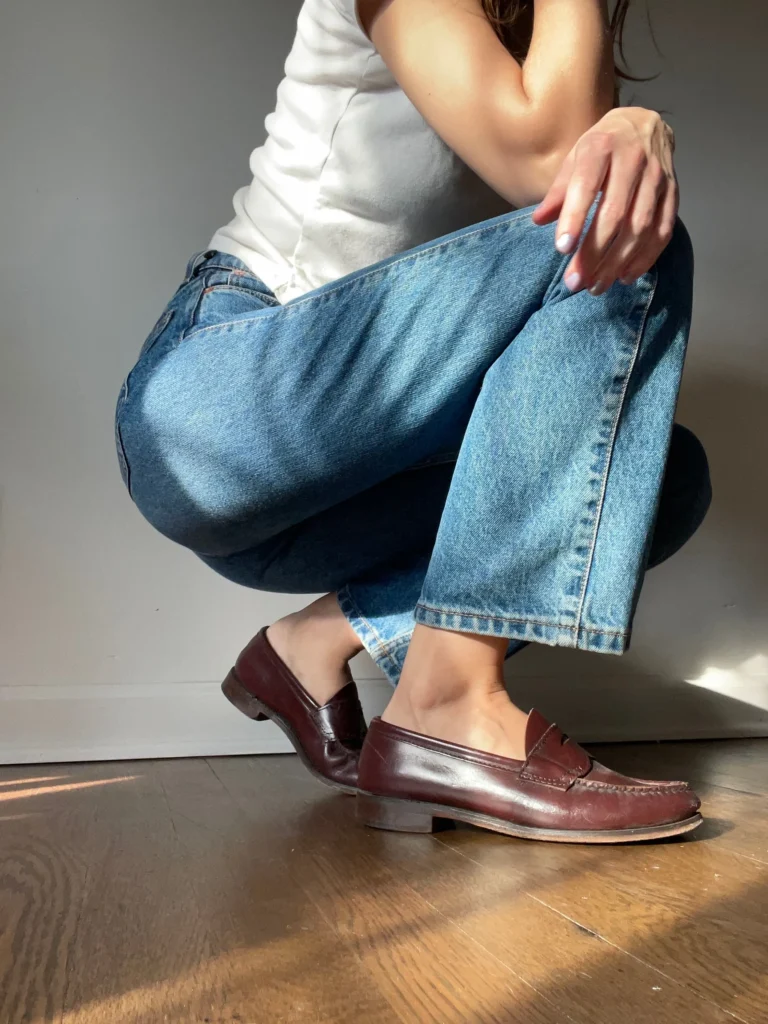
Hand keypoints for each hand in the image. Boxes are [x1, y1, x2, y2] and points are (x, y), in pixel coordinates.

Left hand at [531, 107, 678, 295]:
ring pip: (640, 227)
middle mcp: (633, 160)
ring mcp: (657, 177)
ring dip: (617, 262)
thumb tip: (539, 220)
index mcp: (602, 147)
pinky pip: (663, 230)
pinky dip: (645, 257)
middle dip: (594, 252)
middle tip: (575, 282)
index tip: (562, 249)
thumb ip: (559, 191)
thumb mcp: (574, 158)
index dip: (574, 218)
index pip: (586, 185)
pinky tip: (625, 276)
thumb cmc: (602, 147)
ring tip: (596, 286)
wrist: (645, 124)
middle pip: (615, 213)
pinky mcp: (673, 192)